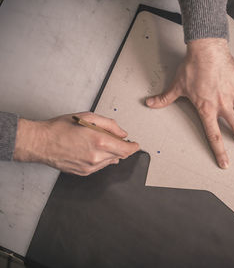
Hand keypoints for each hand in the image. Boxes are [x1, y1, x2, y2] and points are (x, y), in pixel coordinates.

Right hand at [13, 112, 138, 175]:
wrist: (41, 143)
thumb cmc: (60, 128)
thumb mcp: (87, 117)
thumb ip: (109, 125)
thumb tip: (122, 133)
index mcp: (100, 141)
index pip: (126, 149)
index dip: (133, 147)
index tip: (135, 144)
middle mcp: (97, 156)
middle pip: (120, 156)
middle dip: (121, 148)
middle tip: (115, 139)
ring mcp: (90, 166)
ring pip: (111, 161)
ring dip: (111, 153)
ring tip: (97, 142)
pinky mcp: (84, 172)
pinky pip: (100, 166)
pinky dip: (101, 159)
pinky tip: (91, 150)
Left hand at [146, 38, 233, 168]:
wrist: (205, 50)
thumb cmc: (192, 68)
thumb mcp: (176, 86)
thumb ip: (164, 98)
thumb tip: (149, 104)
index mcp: (207, 109)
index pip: (214, 135)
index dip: (220, 151)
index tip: (226, 163)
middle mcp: (222, 104)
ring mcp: (233, 93)